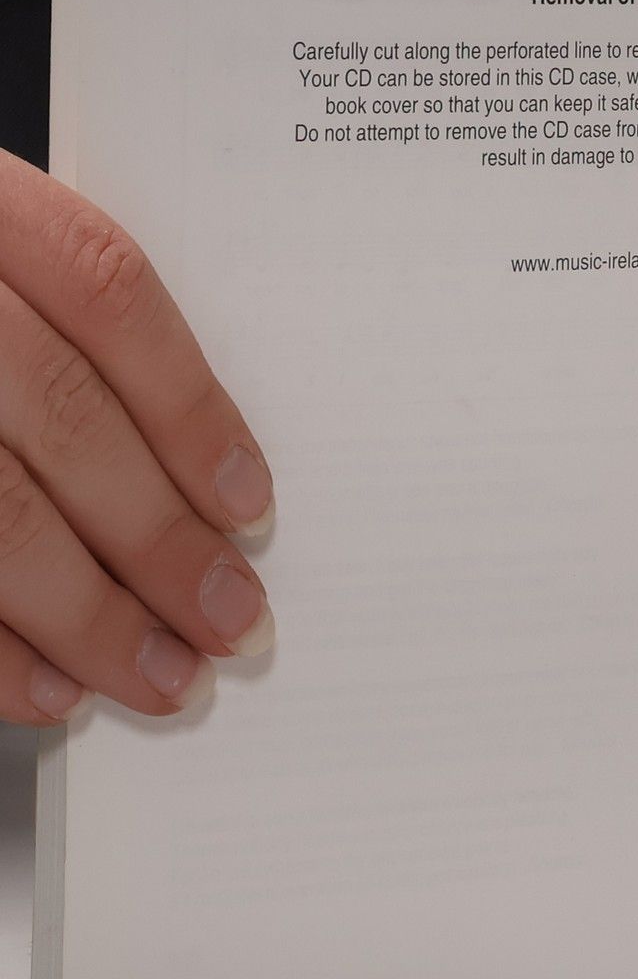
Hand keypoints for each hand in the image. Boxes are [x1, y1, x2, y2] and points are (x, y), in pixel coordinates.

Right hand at [0, 152, 272, 724]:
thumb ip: (63, 331)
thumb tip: (201, 475)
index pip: (104, 291)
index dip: (190, 406)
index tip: (250, 504)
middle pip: (60, 414)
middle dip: (161, 539)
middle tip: (233, 620)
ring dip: (85, 614)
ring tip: (160, 676)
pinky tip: (45, 687)